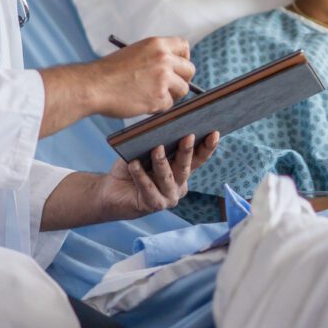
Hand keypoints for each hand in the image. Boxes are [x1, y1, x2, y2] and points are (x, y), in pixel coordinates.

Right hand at [93, 36, 195, 116]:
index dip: (183, 59)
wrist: (93, 86)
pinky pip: (169, 105)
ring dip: (171, 95)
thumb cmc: (108, 72)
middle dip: (182, 79)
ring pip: (183, 89)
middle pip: (189, 69)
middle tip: (171, 87)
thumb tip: (171, 68)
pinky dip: (158, 107)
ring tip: (153, 96)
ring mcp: (163, 78)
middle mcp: (163, 59)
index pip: (184, 47)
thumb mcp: (134, 52)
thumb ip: (154, 57)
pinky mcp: (159, 97)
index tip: (178, 68)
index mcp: (157, 44)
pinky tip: (143, 103)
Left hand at [99, 132, 219, 217]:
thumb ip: (157, 141)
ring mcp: (168, 197)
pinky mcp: (154, 205)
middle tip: (188, 136)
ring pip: (167, 177)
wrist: (112, 191)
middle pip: (185, 167)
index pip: (198, 158)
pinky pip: (148, 188)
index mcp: (181, 171)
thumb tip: (163, 122)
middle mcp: (179, 185)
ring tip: (157, 149)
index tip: (214, 133)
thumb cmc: (133, 167)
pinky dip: (140, 175)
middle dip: (187, 151)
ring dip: (162, 162)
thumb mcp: (145, 151)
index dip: (207, 147)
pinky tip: (134, 164)